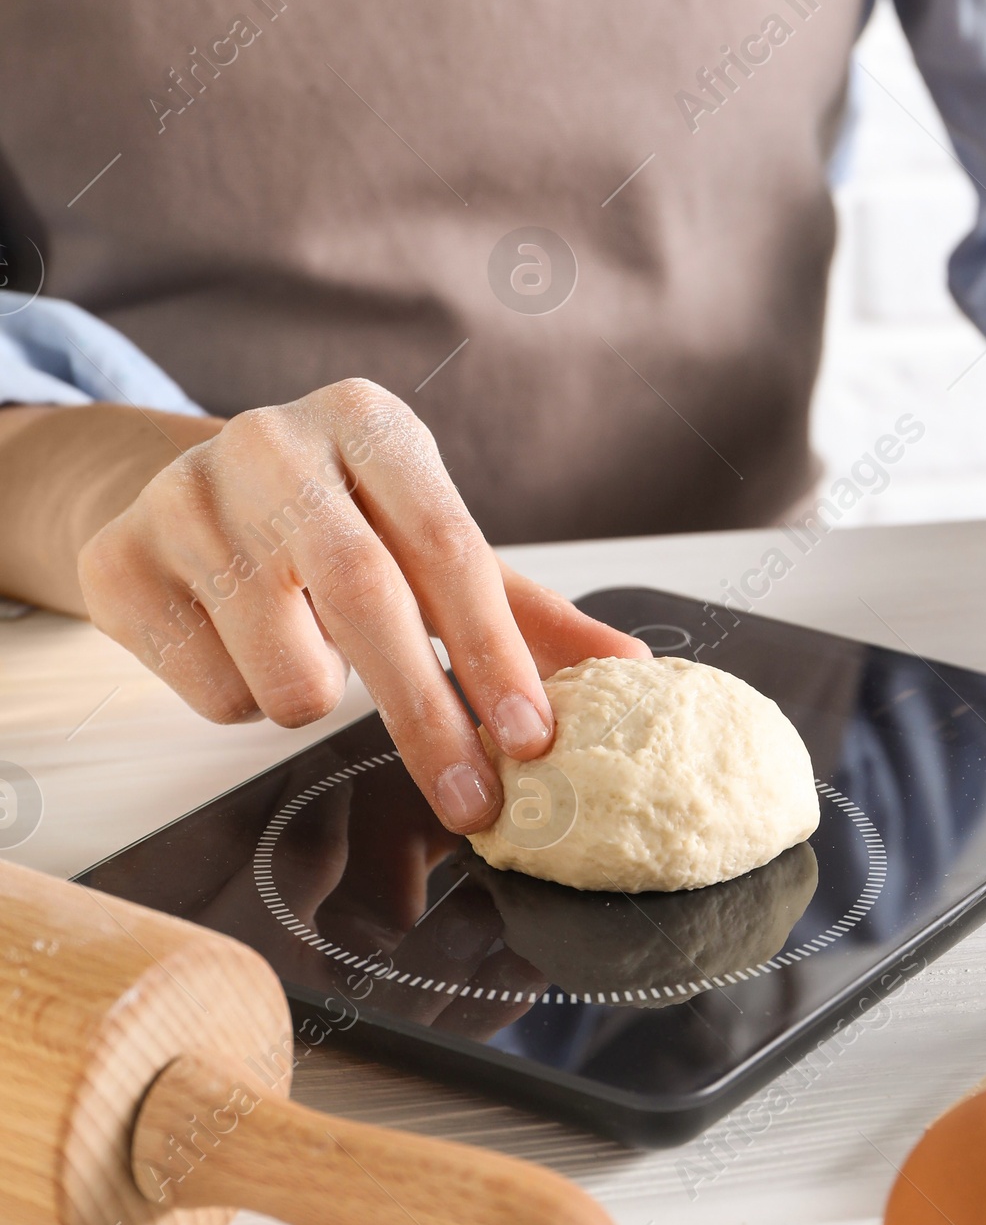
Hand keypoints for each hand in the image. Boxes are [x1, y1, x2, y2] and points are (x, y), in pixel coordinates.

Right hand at [75, 380, 647, 831]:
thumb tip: (628, 671)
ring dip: (315, 697)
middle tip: (471, 799)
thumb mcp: (428, 543)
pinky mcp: (119, 559)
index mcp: (370, 425)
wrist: (176, 487)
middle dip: (427, 716)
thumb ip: (525, 611)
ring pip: (284, 667)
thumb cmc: (333, 522)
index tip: (533, 739)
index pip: (451, 549)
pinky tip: (231, 641)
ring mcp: (183, 496)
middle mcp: (274, 443)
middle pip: (368, 600)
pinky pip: (210, 690)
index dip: (495, 653)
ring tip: (307, 651)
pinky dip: (239, 698)